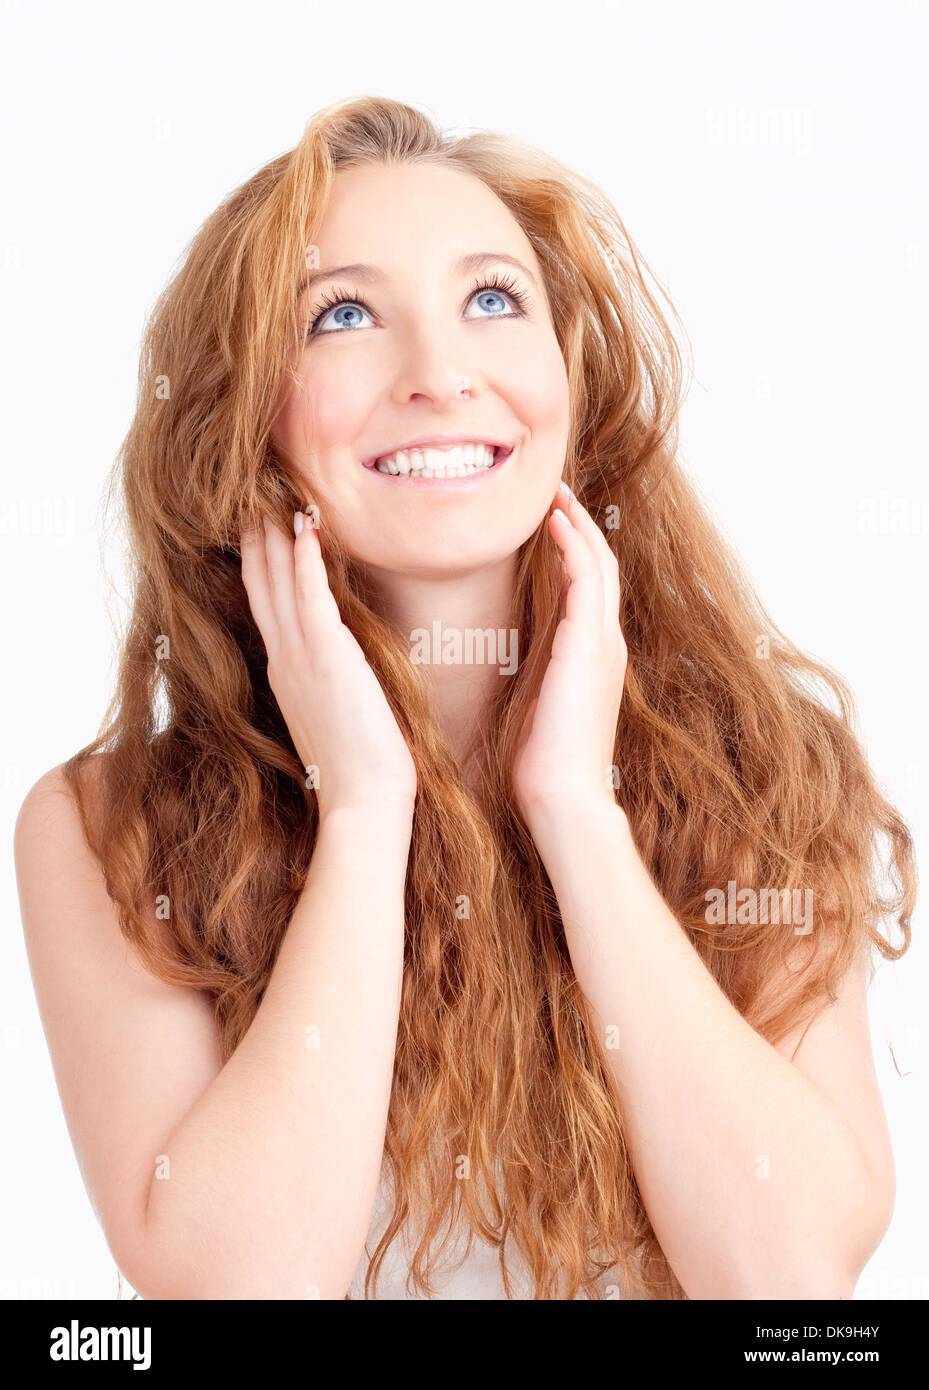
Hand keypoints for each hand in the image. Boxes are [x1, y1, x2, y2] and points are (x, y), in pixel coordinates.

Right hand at [240, 513, 416, 820]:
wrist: (363, 800)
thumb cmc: (360, 767)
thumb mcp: (335, 714)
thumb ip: (329, 682)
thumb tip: (339, 666)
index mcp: (285, 672)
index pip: (265, 605)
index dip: (260, 564)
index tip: (258, 529)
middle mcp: (284, 660)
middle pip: (261, 586)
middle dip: (257, 540)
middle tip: (251, 498)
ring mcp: (301, 658)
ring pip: (278, 583)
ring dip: (276, 537)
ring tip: (273, 498)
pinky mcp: (328, 657)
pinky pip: (310, 597)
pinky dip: (305, 560)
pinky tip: (305, 528)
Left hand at [513, 483, 626, 828]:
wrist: (563, 797)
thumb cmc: (543, 765)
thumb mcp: (537, 709)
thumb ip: (535, 678)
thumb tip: (513, 663)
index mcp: (592, 659)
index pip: (589, 591)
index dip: (573, 552)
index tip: (550, 523)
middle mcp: (605, 645)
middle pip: (600, 568)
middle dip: (579, 527)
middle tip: (556, 493)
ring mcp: (603, 643)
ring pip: (599, 565)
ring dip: (578, 526)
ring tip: (556, 495)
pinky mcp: (590, 645)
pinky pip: (587, 580)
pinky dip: (574, 546)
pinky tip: (555, 524)